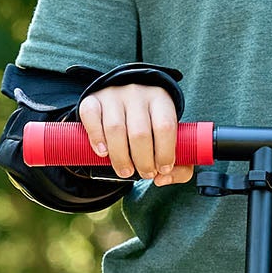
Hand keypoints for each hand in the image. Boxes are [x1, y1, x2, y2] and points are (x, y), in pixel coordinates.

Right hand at [79, 81, 193, 185]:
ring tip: (126, 171)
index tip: (163, 169)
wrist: (124, 101)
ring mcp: (113, 95)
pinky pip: (91, 117)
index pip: (165, 127)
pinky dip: (96, 138)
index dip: (164, 153)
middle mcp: (137, 93)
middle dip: (143, 161)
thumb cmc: (152, 126)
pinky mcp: (92, 99)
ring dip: (120, 158)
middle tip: (145, 174)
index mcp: (160, 100)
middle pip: (139, 133)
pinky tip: (102, 153)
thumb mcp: (172, 140)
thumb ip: (180, 166)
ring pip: (115, 129)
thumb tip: (162, 179)